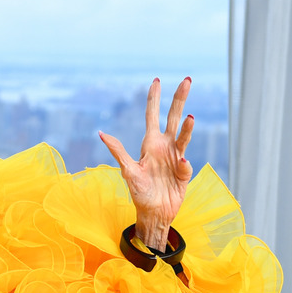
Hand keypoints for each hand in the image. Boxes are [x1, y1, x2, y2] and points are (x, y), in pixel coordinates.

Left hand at [100, 77, 193, 250]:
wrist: (153, 212)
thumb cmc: (139, 192)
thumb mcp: (127, 170)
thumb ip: (118, 151)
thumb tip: (101, 133)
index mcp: (150, 144)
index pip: (152, 116)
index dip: (154, 99)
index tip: (156, 81)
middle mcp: (165, 146)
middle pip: (173, 117)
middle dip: (179, 99)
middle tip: (187, 80)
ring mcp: (177, 157)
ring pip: (184, 134)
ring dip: (188, 126)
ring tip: (190, 116)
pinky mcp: (185, 171)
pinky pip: (186, 163)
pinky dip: (183, 163)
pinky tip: (180, 164)